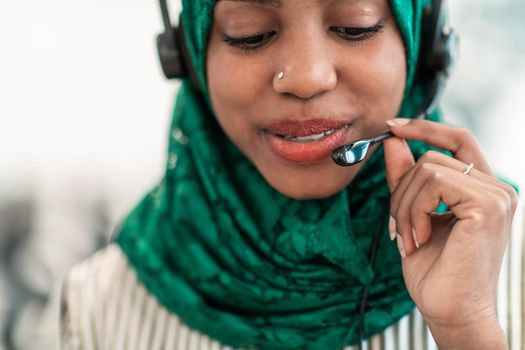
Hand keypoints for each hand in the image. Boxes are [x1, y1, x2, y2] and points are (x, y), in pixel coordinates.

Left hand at [383, 118, 516, 348]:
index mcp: (482, 189)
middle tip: (397, 226)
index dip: (424, 128)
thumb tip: (393, 140)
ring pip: (427, 168)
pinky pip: (433, 182)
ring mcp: (497, 196)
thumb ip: (405, 177)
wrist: (449, 310)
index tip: (392, 126)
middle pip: (431, 156)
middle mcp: (496, 188)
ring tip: (408, 237)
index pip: (457, 139)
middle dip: (401, 189)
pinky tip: (419, 239)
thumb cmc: (434, 269)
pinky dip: (414, 210)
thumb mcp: (412, 214)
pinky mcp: (488, 206)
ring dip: (404, 205)